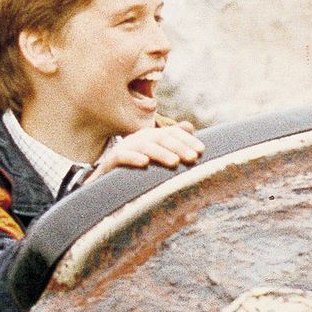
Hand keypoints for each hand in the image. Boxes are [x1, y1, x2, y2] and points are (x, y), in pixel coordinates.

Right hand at [87, 120, 202, 180]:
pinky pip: (121, 156)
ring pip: (144, 146)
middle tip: (192, 158)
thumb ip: (174, 143)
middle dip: (178, 147)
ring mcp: (125, 148)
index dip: (187, 140)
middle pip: (160, 138)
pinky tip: (145, 163)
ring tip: (174, 162)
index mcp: (152, 137)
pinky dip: (132, 157)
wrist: (110, 186)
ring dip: (160, 153)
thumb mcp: (159, 158)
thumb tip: (189, 126)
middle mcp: (139, 139)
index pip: (172, 133)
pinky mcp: (111, 160)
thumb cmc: (141, 172)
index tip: (201, 151)